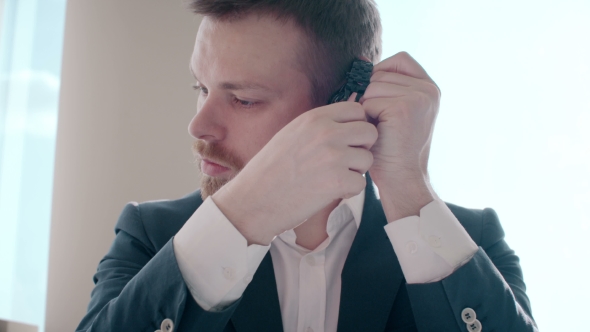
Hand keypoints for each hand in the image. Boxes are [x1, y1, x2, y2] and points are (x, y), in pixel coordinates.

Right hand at [212, 101, 377, 244]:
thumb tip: (348, 120)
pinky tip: (330, 192)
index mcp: (315, 118)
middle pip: (370, 132)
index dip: (357, 126)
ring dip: (356, 171)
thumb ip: (319, 125)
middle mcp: (327, 132)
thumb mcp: (292, 133)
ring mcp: (333, 156)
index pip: (357, 110)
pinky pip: (361, 183)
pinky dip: (349, 191)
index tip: (347, 141)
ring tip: (333, 178)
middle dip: (362, 147)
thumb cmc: (271, 170)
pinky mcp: (337, 182)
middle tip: (346, 162)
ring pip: (368, 159)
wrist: (253, 200)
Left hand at [360, 52, 439, 219]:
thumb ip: (381, 84)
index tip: (377, 99)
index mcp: (429, 88)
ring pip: (372, 86)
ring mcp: (419, 97)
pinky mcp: (404, 107)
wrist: (400, 178)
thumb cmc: (390, 147)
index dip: (381, 75)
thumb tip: (361, 59)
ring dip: (366, 108)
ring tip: (379, 129)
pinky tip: (377, 134)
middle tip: (379, 123)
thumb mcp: (389, 109)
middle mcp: (429, 89)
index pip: (399, 60)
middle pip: (381, 73)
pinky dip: (365, 118)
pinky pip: (369, 101)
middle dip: (370, 96)